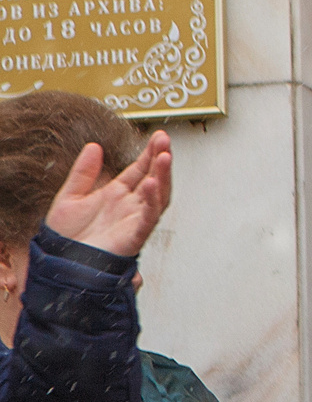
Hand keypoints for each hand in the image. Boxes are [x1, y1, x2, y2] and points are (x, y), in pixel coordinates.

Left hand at [45, 134, 173, 257]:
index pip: (139, 169)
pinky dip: (152, 202)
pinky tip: (151, 185)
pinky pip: (147, 218)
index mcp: (116, 195)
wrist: (58, 266)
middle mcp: (129, 206)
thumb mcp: (69, 197)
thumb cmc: (64, 238)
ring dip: (163, 176)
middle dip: (161, 159)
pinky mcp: (132, 237)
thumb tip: (93, 147)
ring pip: (157, 196)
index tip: (158, 136)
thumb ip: (83, 172)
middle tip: (164, 141)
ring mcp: (133, 221)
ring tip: (164, 157)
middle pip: (153, 178)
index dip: (149, 152)